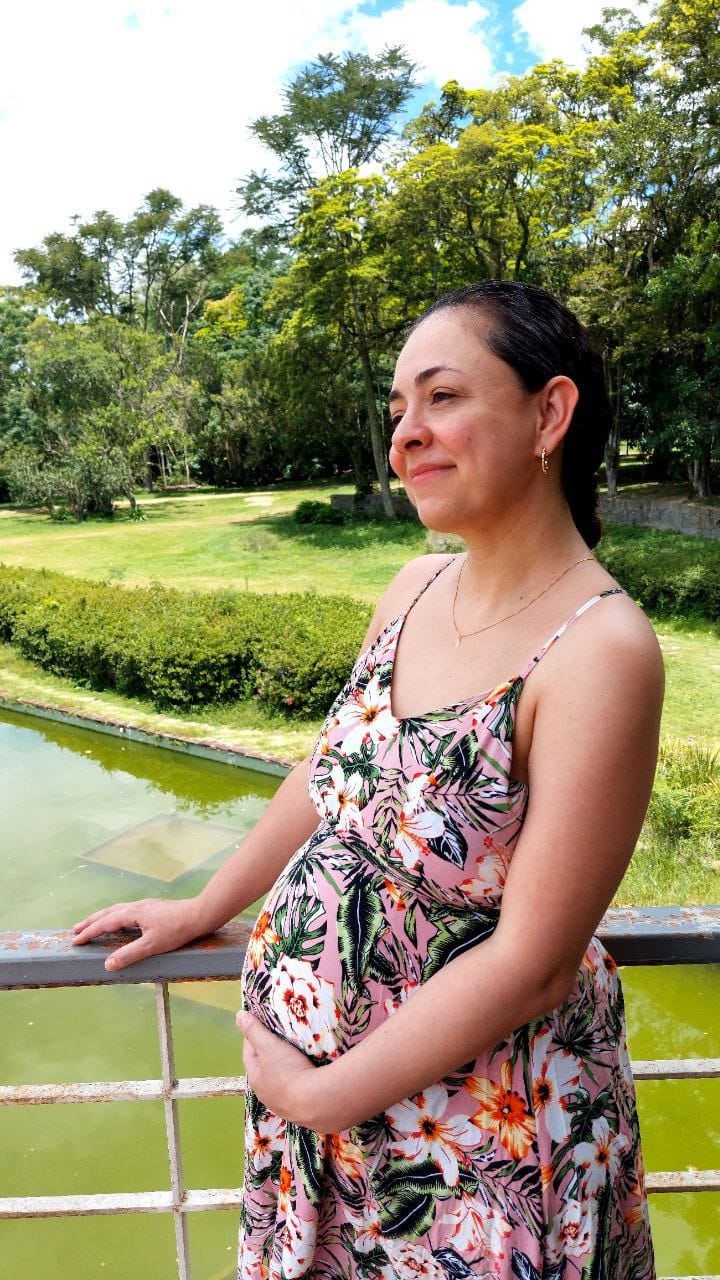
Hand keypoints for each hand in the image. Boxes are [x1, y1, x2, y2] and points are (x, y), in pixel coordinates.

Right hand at [72, 898, 201, 970]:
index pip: (106, 923)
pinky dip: (116, 916)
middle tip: (76, 929)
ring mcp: (146, 906)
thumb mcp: (152, 946)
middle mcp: (137, 906)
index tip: (76, 940)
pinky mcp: (154, 908)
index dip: (90, 932)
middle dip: (91, 921)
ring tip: (94, 925)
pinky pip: (127, 911)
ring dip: (103, 917)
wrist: (200, 914)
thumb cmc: (177, 930)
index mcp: (133, 913)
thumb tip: (107, 964)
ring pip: (118, 910)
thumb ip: (129, 955)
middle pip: (108, 912)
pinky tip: (122, 923)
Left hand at [237, 1011, 318, 1127]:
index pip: (249, 1052)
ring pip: (281, 1080)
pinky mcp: (301, 1109)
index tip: (262, 1024)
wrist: (317, 1101)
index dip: (253, 1036)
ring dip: (285, 1067)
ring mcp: (284, 1104)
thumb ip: (254, 1030)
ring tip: (296, 1053)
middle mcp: (266, 1095)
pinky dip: (299, 1079)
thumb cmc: (288, 1071)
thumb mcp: (269, 1045)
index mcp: (255, 1079)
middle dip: (270, 1052)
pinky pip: (297, 1090)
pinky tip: (308, 1073)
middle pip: (264, 1067)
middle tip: (281, 1037)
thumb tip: (239, 1016)